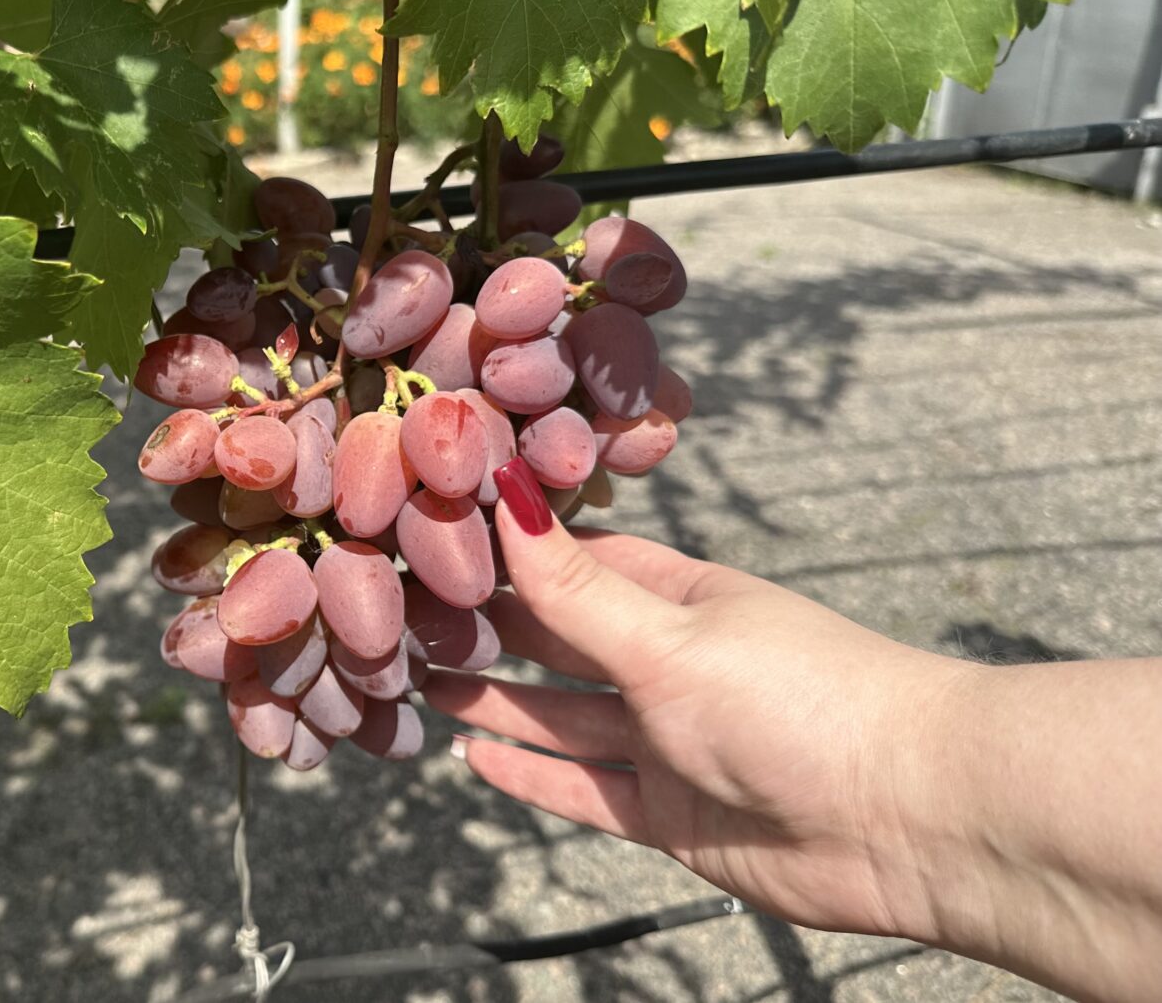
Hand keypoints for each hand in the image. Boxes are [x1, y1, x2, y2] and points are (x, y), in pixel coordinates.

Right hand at [426, 458, 965, 938]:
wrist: (913, 822)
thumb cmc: (807, 702)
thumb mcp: (671, 638)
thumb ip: (575, 589)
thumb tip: (504, 492)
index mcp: (682, 599)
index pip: (576, 564)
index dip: (507, 550)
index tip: (431, 534)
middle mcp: (673, 665)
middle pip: (562, 640)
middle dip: (490, 625)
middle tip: (403, 612)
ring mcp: (671, 741)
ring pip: (564, 716)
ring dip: (498, 699)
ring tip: (423, 676)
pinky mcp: (672, 814)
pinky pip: (583, 788)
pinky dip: (530, 774)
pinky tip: (473, 756)